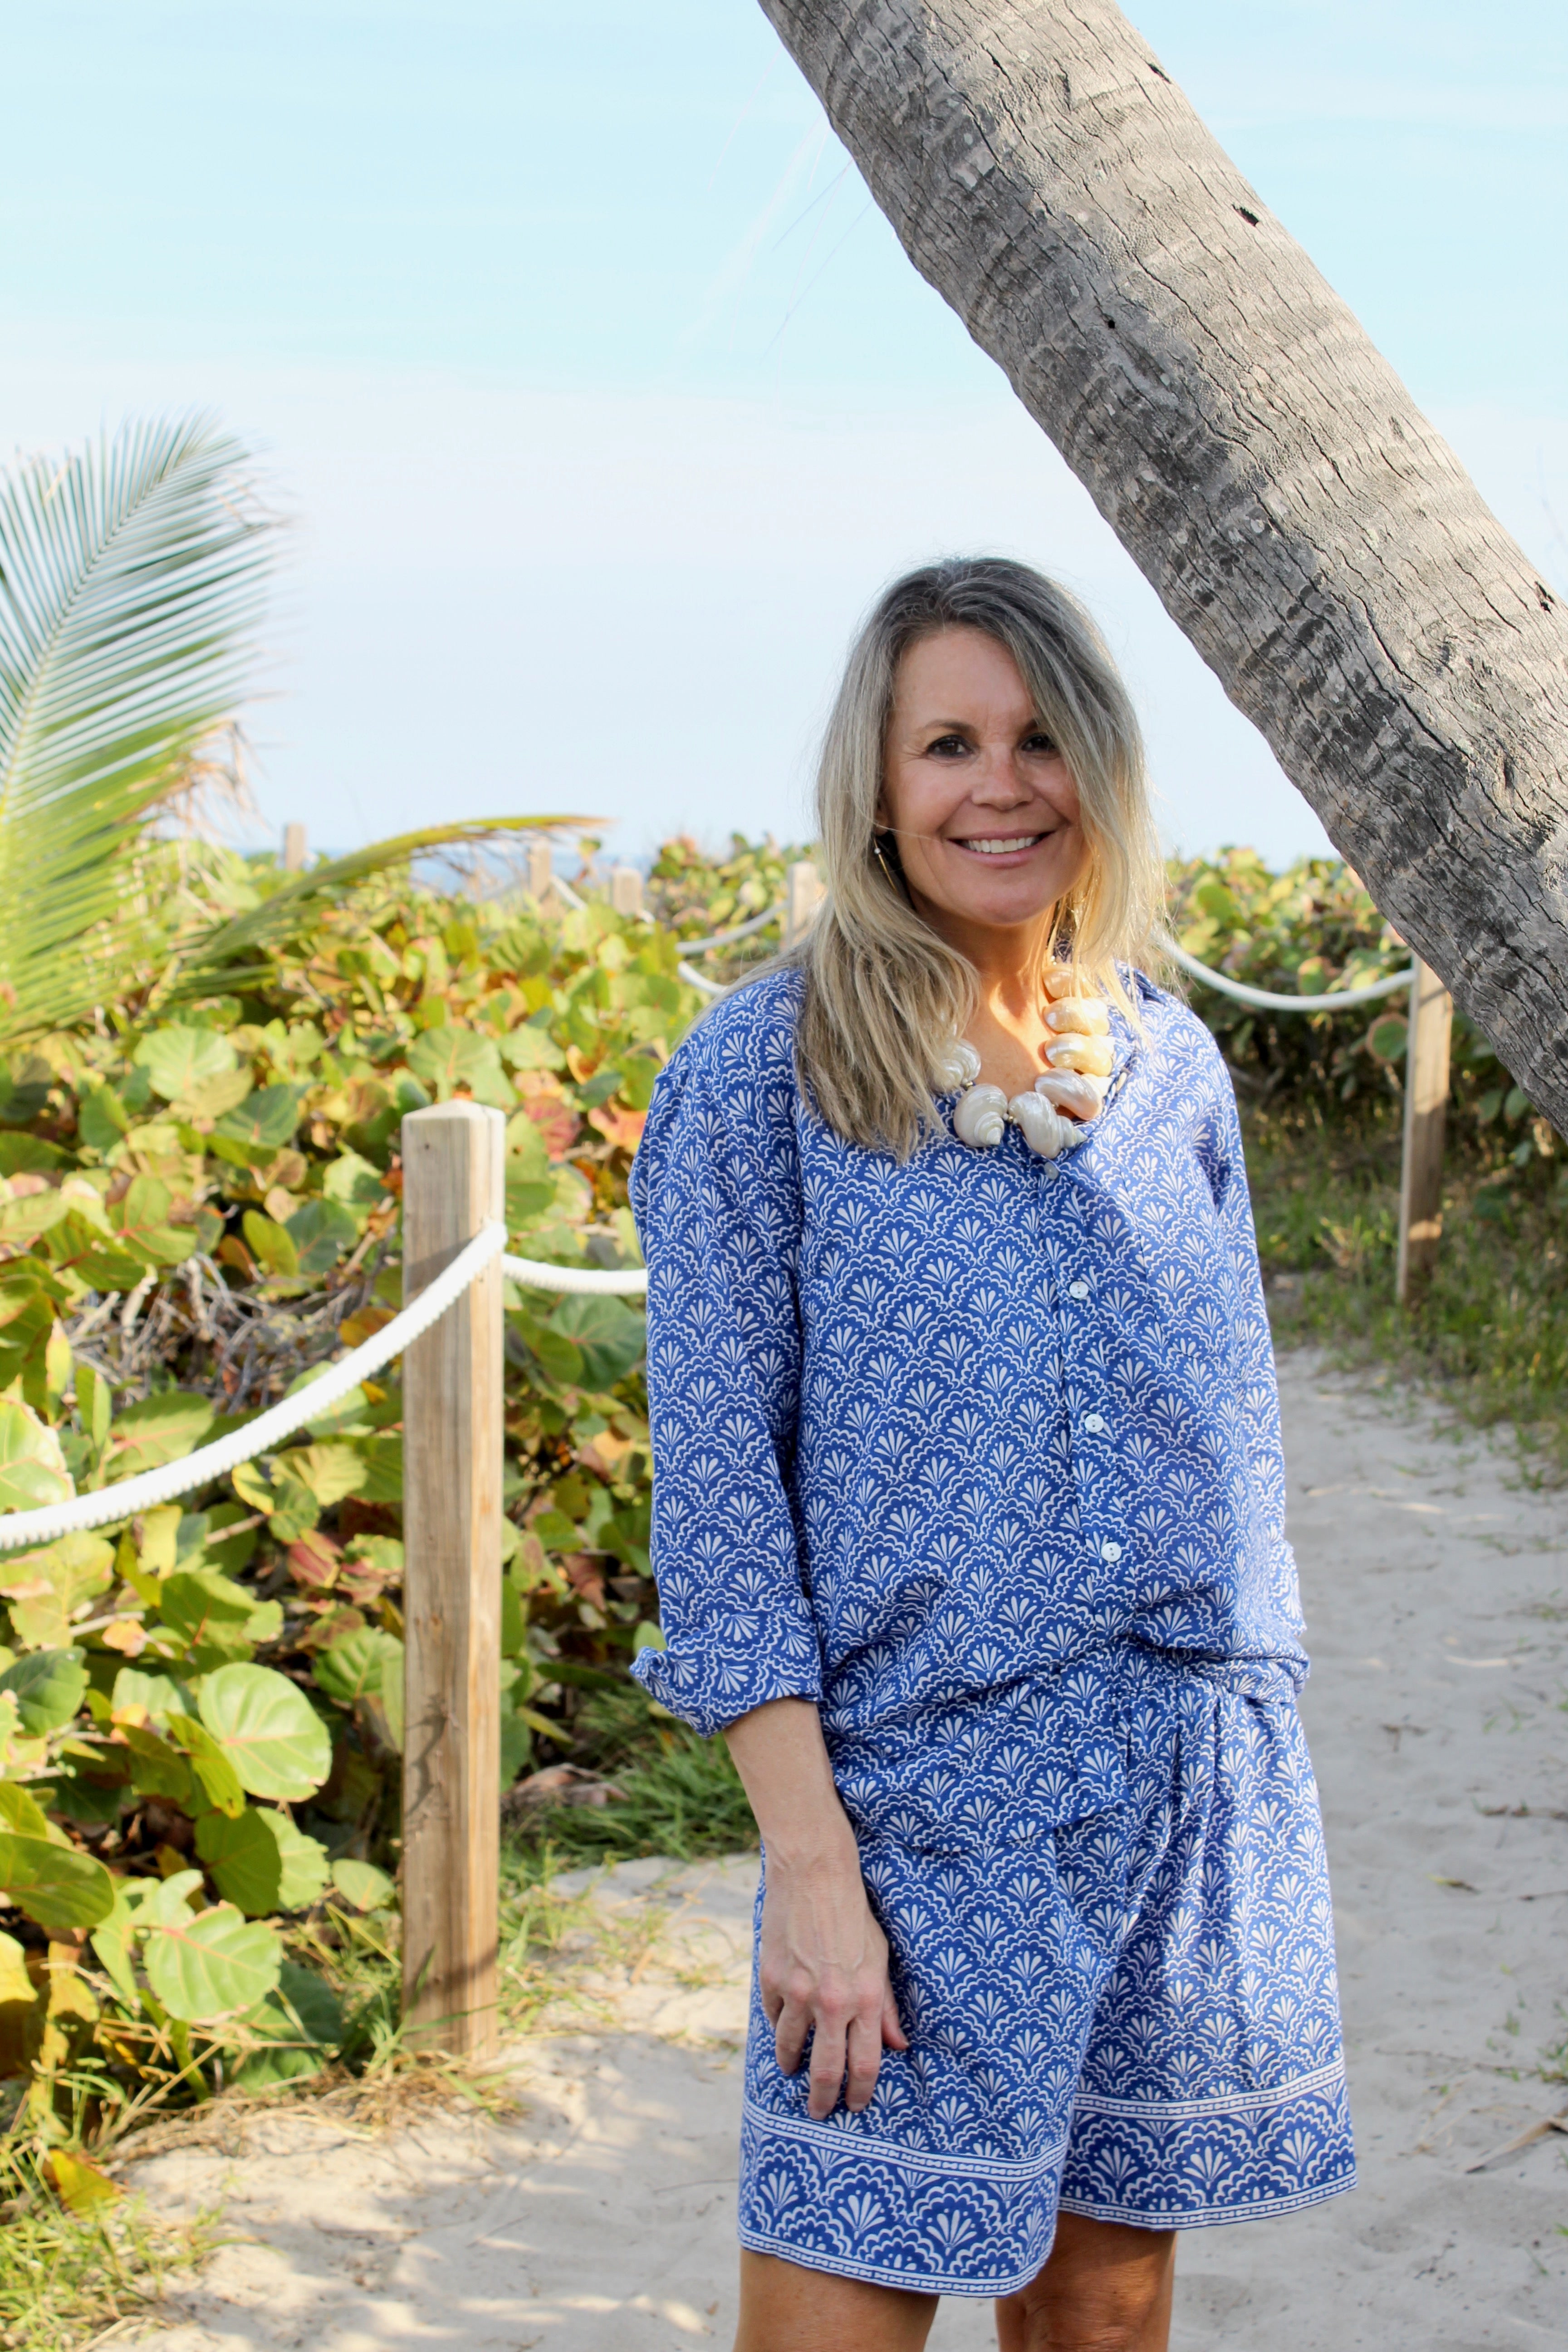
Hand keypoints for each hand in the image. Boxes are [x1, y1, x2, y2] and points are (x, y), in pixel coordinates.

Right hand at [759, 1843, 908, 2118]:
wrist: (814, 1874)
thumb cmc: (854, 1914)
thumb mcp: (880, 1958)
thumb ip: (886, 2005)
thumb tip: (898, 2045)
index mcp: (865, 1998)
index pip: (865, 2064)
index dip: (861, 2092)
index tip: (856, 2105)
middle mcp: (832, 2002)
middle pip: (826, 2070)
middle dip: (822, 2099)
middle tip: (819, 2112)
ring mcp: (797, 1992)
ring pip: (789, 2048)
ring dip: (792, 2065)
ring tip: (793, 2070)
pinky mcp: (771, 1979)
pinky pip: (772, 2016)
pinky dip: (777, 2024)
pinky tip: (781, 2025)